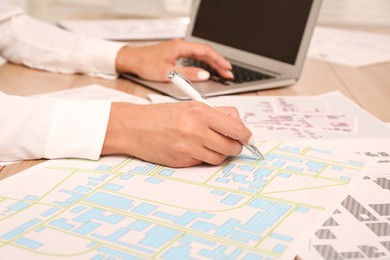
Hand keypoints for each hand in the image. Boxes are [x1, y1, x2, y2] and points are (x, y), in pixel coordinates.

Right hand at [101, 101, 251, 166]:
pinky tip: (193, 148)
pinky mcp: (182, 162)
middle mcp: (196, 131)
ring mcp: (189, 149)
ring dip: (219, 153)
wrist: (134, 127)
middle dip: (235, 146)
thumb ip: (216, 114)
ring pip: (219, 158)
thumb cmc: (160, 115)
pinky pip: (203, 163)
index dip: (246, 135)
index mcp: (201, 113)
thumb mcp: (190, 106)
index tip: (248, 138)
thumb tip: (238, 124)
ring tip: (208, 144)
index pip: (236, 128)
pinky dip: (203, 157)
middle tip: (231, 143)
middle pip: (232, 147)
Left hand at [115, 39, 233, 81]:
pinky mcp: (176, 54)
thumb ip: (187, 74)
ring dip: (212, 63)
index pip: (205, 51)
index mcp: (180, 47)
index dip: (218, 60)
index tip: (226, 68)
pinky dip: (204, 63)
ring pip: (201, 55)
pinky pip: (195, 57)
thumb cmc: (145, 64)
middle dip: (218, 62)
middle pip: (205, 52)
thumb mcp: (168, 73)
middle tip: (228, 73)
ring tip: (222, 72)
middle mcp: (181, 46)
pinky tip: (208, 70)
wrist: (132, 60)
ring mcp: (179, 49)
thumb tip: (205, 75)